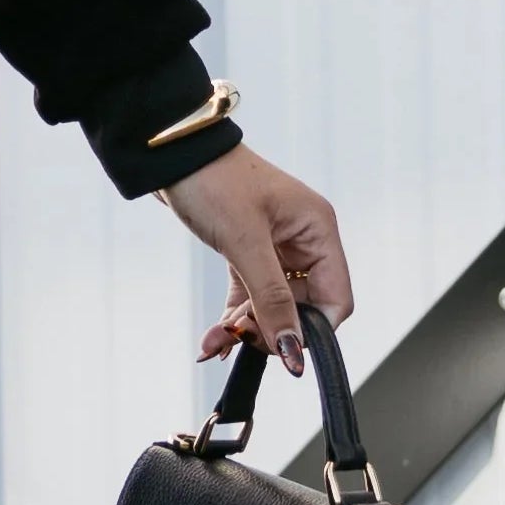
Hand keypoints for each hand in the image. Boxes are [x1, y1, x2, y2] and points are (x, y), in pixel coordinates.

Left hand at [162, 144, 350, 377]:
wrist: (170, 152)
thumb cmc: (213, 181)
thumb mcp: (244, 243)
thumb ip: (270, 300)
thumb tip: (292, 353)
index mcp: (318, 230)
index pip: (335, 299)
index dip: (311, 331)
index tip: (280, 351)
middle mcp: (303, 239)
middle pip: (303, 307)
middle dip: (270, 329)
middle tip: (238, 339)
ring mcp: (276, 246)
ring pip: (273, 305)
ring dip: (245, 327)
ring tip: (214, 341)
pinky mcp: (248, 250)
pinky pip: (250, 295)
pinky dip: (234, 316)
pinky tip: (213, 337)